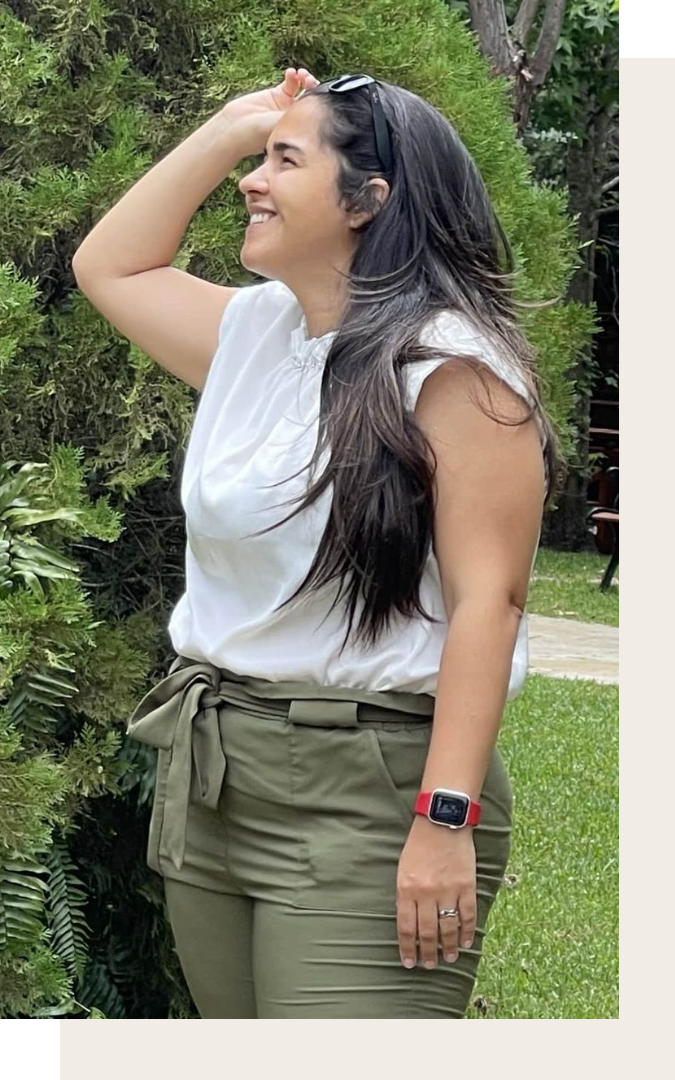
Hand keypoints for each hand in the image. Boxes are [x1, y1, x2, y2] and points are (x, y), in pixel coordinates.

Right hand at [221, 67, 319, 156]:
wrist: (235, 128)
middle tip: (308, 80)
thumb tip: (317, 106)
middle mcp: (296, 116)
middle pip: (312, 98)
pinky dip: (292, 76)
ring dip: (303, 78)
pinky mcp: (276, 95)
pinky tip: (290, 72)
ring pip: (301, 88)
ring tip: (300, 74)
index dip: (320, 98)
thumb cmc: (257, 134)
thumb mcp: (280, 123)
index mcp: (301, 127)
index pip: (317, 111)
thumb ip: (296, 113)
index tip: (318, 90)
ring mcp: (286, 105)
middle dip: (313, 86)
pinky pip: (289, 83)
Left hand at [396, 816, 476, 968]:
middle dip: (427, 953)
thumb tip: (409, 922)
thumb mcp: (403, 868)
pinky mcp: (466, 886)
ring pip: (448, 928)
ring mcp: (448, 891)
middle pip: (427, 933)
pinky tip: (466, 942)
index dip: (407, 948)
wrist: (442, 822)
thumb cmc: (419, 844)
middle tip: (429, 965)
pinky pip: (467, 916)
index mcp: (407, 889)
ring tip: (449, 958)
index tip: (408, 962)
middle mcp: (426, 894)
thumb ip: (405, 895)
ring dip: (448, 947)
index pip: (406, 928)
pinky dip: (467, 932)